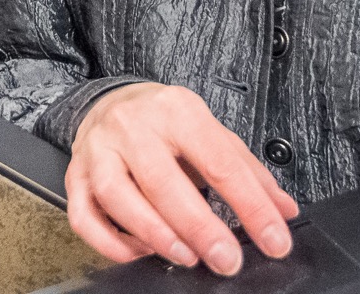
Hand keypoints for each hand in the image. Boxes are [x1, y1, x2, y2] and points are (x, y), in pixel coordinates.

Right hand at [66, 84, 298, 275]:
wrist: (112, 100)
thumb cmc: (167, 122)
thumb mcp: (212, 133)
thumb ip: (249, 172)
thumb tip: (284, 210)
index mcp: (178, 111)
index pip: (220, 162)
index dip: (250, 206)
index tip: (273, 239)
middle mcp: (134, 126)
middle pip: (164, 182)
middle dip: (199, 227)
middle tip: (225, 260)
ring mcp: (99, 150)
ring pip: (118, 197)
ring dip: (154, 234)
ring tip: (185, 257)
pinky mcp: (75, 174)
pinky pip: (84, 216)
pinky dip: (110, 243)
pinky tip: (139, 252)